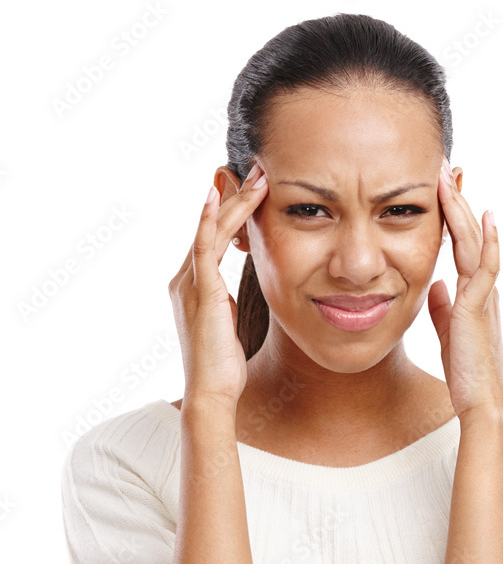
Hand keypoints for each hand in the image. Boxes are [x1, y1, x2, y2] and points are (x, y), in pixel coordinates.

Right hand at [168, 162, 268, 412]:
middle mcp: (185, 280)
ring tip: (257, 176)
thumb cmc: (223, 368)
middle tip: (257, 170)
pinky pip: (203, 246)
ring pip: (210, 230)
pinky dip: (211, 219)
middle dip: (234, 197)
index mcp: (194, 287)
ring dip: (234, 201)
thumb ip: (228, 306)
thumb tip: (236, 296)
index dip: (231, 212)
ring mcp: (189, 284)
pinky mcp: (199, 291)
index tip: (251, 188)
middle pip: (211, 227)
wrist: (212, 393)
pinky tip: (219, 195)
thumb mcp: (228, 327)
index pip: (213, 239)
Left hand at [427, 158, 502, 420]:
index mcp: (471, 292)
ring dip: (463, 209)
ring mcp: (484, 295)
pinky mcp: (481, 307)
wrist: (481, 402)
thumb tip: (434, 286)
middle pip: (470, 234)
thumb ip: (442, 307)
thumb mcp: (448, 332)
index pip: (460, 245)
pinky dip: (487, 240)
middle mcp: (482, 288)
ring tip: (452, 177)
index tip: (440, 188)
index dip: (451, 216)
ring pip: (476, 242)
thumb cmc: (466, 372)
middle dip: (457, 200)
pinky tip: (484, 216)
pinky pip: (486, 266)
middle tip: (446, 168)